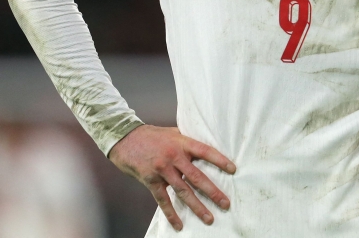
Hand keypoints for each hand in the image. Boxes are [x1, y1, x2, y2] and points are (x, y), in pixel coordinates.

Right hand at [109, 124, 235, 231]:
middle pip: (197, 176)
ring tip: (209, 218)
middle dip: (213, 191)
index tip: (233, 170)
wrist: (124, 138)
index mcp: (182, 143)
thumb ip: (187, 142)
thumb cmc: (151, 135)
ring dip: (197, 206)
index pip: (205, 152)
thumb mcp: (172, 133)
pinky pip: (163, 200)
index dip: (220, 160)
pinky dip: (171, 214)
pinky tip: (179, 225)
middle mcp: (174, 157)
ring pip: (183, 191)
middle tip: (226, 203)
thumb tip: (204, 150)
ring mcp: (162, 170)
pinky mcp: (151, 180)